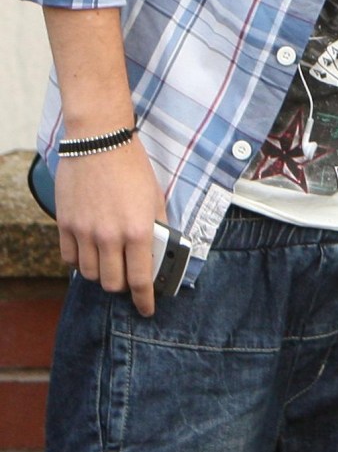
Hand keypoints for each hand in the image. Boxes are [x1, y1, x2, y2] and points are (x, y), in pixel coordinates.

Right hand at [54, 135, 167, 316]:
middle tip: (128, 280)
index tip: (146, 309)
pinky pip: (69, 258)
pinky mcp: (65, 225)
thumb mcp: (156, 198)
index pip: (141, 280)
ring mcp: (84, 232)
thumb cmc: (132, 167)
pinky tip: (89, 255)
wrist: (100, 143)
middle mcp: (109, 237)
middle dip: (122, 287)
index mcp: (138, 231)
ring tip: (109, 264)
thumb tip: (158, 252)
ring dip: (101, 274)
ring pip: (89, 274)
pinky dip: (80, 262)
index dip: (144, 300)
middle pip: (112, 283)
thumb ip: (156, 228)